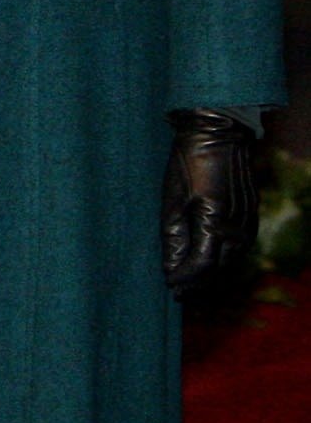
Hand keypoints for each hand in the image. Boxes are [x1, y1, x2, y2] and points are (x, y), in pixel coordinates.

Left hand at [161, 108, 257, 295]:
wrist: (217, 132)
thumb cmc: (188, 162)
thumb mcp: (171, 199)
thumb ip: (172, 238)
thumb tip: (170, 270)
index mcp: (213, 220)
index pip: (201, 266)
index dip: (185, 279)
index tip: (170, 285)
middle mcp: (236, 226)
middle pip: (218, 268)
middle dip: (197, 281)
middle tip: (178, 290)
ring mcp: (248, 221)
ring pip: (231, 260)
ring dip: (212, 272)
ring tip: (191, 278)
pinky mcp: (251, 215)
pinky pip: (240, 245)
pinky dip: (224, 256)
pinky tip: (210, 258)